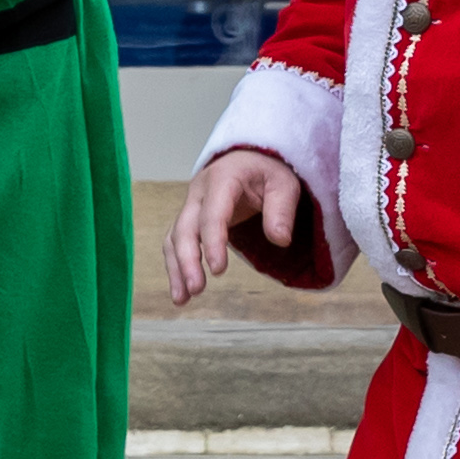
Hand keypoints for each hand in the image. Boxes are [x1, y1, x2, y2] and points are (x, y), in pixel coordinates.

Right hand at [169, 148, 303, 306]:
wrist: (250, 159)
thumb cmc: (267, 171)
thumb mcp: (284, 183)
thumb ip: (281, 209)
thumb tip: (279, 240)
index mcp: (222, 179)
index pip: (212, 214)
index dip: (212, 242)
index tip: (218, 270)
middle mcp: (199, 192)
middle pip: (184, 228)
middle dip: (187, 261)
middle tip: (196, 289)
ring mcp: (191, 206)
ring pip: (174, 238)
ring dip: (176, 269)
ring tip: (182, 299)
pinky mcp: (190, 219)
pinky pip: (176, 243)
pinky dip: (176, 266)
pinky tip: (181, 291)